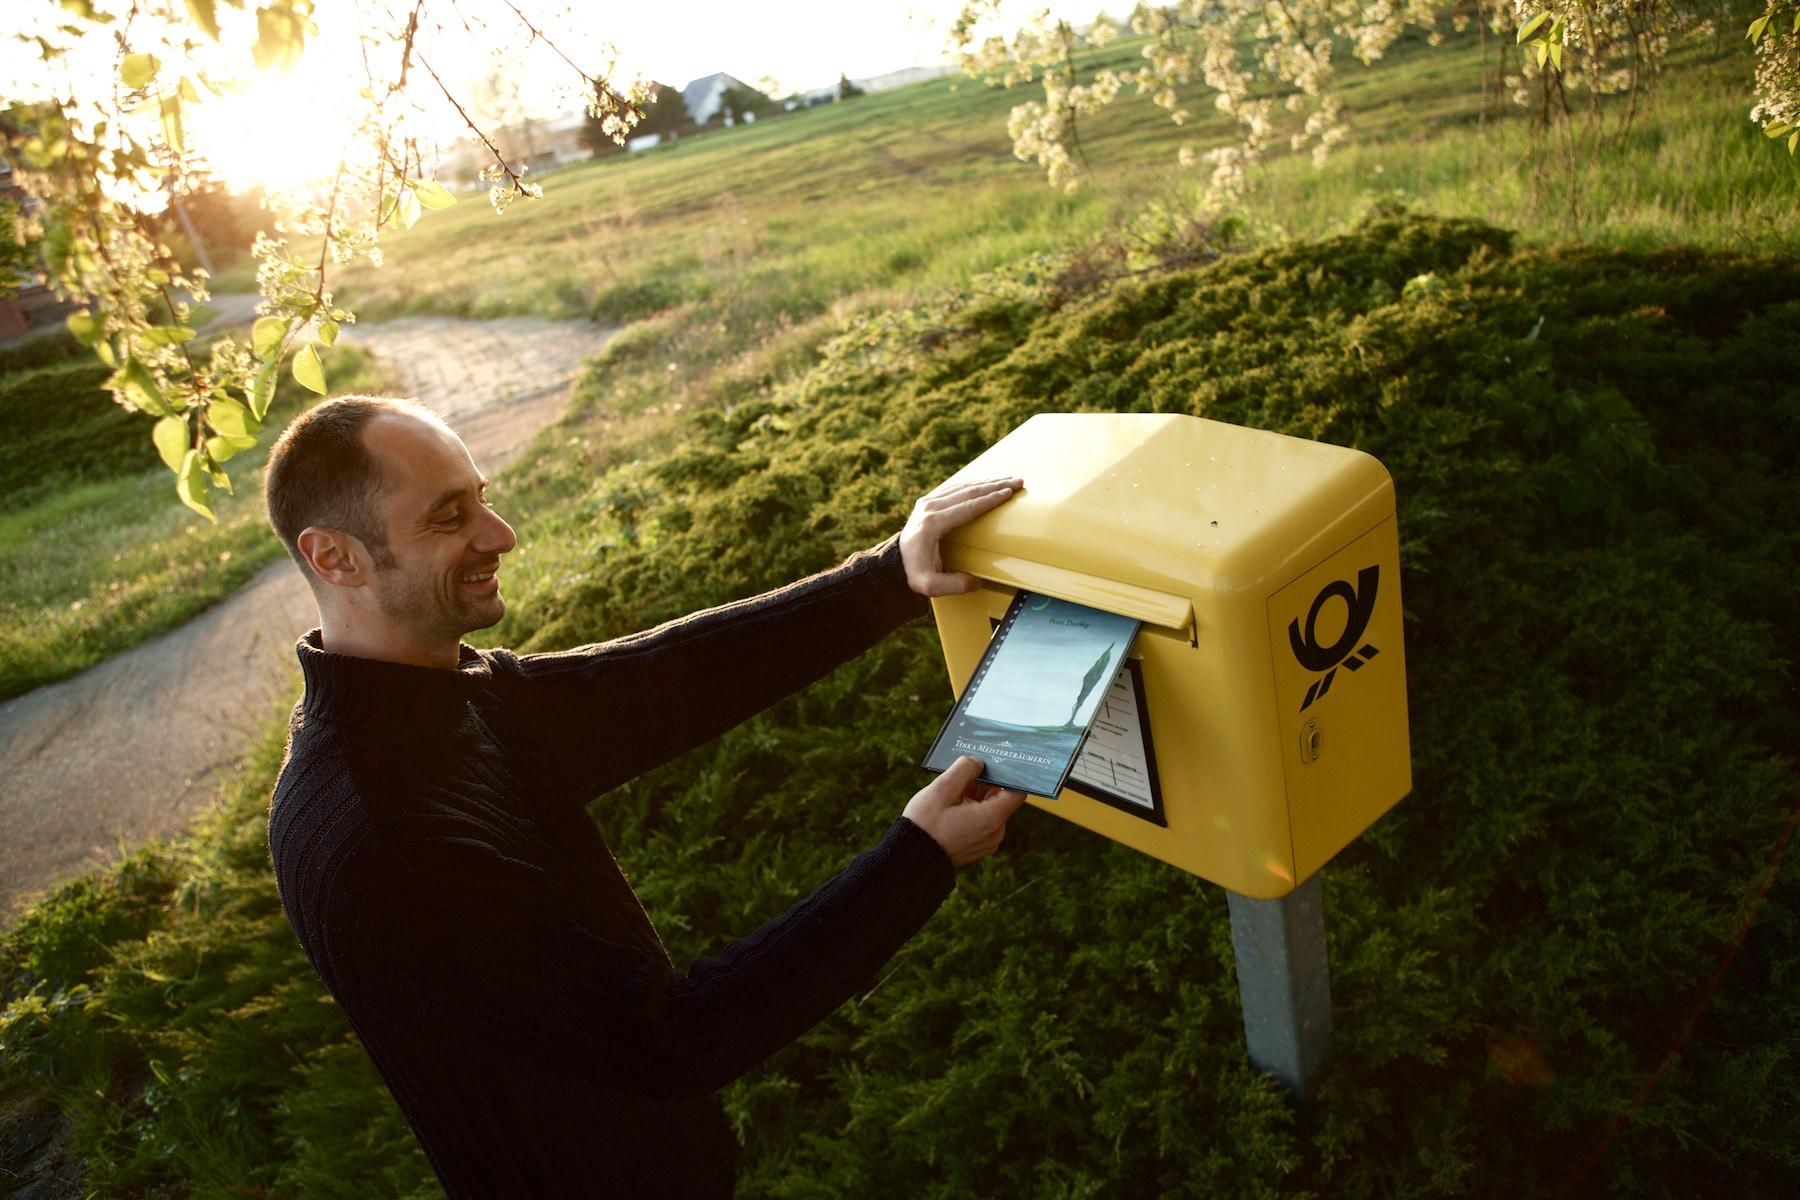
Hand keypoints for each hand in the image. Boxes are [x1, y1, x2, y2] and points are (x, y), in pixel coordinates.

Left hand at [900, 474, 1023, 596]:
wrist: (894, 563)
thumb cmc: (913, 573)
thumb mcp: (931, 585)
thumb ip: (955, 585)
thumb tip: (977, 581)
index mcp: (932, 524)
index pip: (968, 507)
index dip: (990, 499)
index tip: (1008, 493)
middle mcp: (929, 508)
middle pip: (968, 491)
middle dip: (996, 485)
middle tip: (1017, 481)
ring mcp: (928, 502)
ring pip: (963, 486)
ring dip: (988, 482)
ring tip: (1008, 479)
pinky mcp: (928, 502)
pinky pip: (955, 488)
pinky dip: (974, 484)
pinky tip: (987, 483)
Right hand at [903, 756, 1027, 867]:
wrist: (911, 858)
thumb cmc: (925, 824)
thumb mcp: (941, 789)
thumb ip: (963, 769)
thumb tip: (978, 762)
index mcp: (992, 818)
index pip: (1016, 791)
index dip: (1008, 774)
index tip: (995, 762)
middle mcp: (995, 832)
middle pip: (1000, 799)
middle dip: (985, 783)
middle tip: (965, 770)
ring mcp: (987, 842)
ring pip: (990, 810)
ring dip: (976, 796)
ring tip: (953, 789)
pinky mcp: (977, 847)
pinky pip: (982, 822)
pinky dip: (971, 810)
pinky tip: (951, 805)